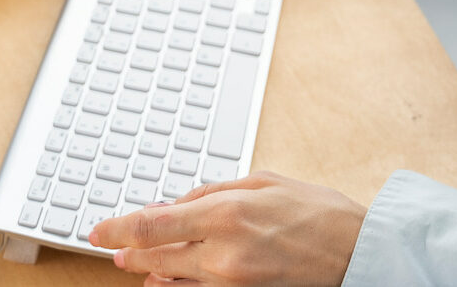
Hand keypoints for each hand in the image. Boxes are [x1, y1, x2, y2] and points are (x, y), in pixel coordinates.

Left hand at [93, 172, 366, 286]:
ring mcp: (231, 286)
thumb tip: (169, 205)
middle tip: (114, 247)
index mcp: (226, 213)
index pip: (151, 226)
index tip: (98, 231)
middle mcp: (223, 254)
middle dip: (129, 253)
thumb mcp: (262, 181)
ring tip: (141, 264)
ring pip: (170, 284)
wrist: (358, 252)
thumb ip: (209, 191)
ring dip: (151, 273)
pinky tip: (170, 282)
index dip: (116, 229)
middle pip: (153, 259)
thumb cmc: (317, 211)